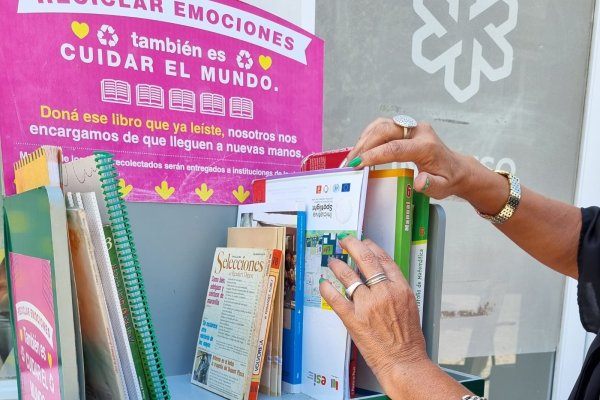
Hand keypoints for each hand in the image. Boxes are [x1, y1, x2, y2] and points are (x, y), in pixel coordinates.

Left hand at [320, 236, 472, 398]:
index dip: (371, 247)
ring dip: (337, 265)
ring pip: (348, 276)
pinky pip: (335, 298)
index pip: (383, 259)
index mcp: (400, 288)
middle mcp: (383, 292)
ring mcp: (367, 305)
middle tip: (345, 241)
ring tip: (333, 262)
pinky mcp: (353, 319)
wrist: (403, 361)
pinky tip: (323, 284)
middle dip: (353, 245)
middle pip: (365, 259)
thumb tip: (379, 276)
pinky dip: (327, 289)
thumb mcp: (408, 305)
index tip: (364, 243)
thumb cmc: (408, 339)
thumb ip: (394, 289)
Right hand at [344, 118, 470, 199]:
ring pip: (381, 125)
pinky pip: (382, 126)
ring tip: (352, 156)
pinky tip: (360, 148)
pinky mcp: (404, 127)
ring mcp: (411, 126)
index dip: (374, 155)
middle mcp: (418, 131)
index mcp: (426, 146)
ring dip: (364, 139)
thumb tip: (419, 182)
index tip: (358, 164)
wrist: (455, 167)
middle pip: (384, 130)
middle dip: (364, 145)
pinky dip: (369, 136)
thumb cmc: (447, 178)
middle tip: (350, 162)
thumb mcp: (442, 187)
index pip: (395, 147)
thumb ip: (431, 185)